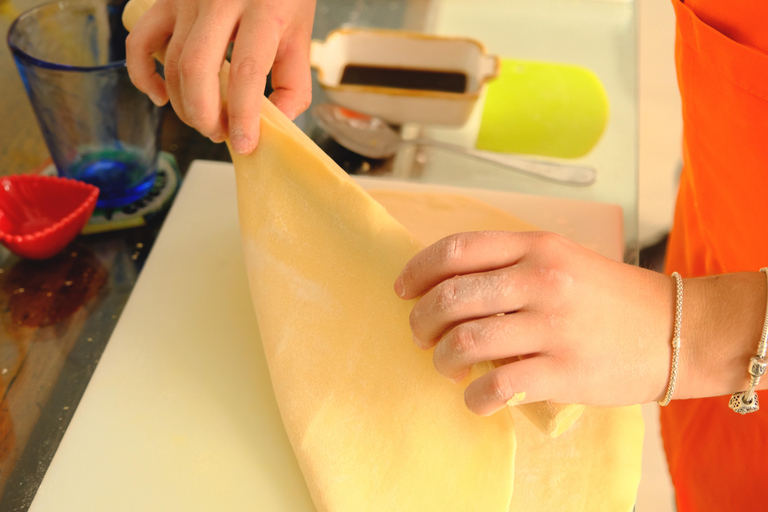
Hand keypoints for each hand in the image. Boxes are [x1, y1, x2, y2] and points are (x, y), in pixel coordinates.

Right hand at [126, 0, 315, 153]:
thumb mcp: (301, 32)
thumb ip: (295, 80)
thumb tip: (277, 122)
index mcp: (263, 8)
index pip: (246, 70)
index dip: (244, 115)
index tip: (245, 144)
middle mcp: (220, 0)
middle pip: (197, 70)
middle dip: (205, 114)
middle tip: (220, 133)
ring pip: (172, 62)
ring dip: (184, 104)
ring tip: (207, 121)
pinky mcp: (165, 0)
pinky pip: (140, 41)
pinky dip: (142, 75)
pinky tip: (160, 97)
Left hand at [394, 231, 675, 415]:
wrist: (676, 330)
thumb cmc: (609, 297)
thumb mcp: (562, 259)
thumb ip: (509, 265)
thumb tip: (445, 287)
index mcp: (536, 247)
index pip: (456, 250)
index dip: (418, 271)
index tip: (403, 291)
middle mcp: (541, 281)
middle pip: (450, 297)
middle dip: (421, 321)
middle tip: (421, 336)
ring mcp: (553, 327)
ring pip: (465, 342)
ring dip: (442, 359)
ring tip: (447, 365)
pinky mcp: (564, 371)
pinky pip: (497, 385)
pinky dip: (473, 396)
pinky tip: (475, 397)